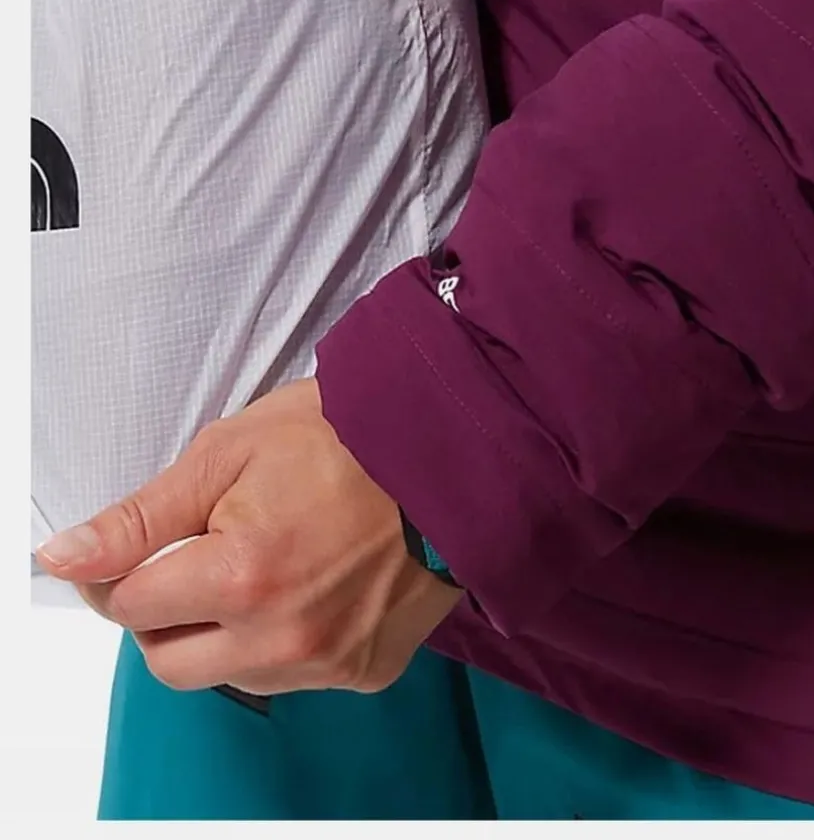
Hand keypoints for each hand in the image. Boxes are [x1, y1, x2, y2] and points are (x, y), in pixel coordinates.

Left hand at [35, 381, 460, 695]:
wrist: (451, 450)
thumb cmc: (341, 437)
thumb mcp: (228, 453)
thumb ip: (142, 517)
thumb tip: (62, 558)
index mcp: (241, 577)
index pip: (129, 605)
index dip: (128, 567)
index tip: (151, 541)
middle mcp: (282, 639)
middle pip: (167, 659)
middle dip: (165, 610)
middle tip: (201, 552)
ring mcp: (327, 664)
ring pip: (227, 673)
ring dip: (223, 630)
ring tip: (265, 560)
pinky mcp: (364, 672)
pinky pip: (291, 678)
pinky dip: (282, 640)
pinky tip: (312, 584)